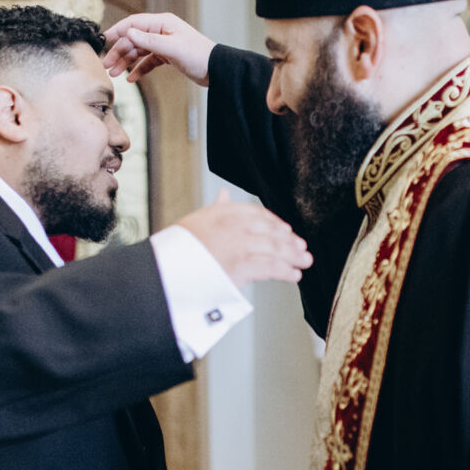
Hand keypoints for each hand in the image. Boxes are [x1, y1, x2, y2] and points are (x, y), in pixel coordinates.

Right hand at [103, 12, 215, 84]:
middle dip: (119, 52)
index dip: (117, 31)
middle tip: (106, 66)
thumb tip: (128, 32)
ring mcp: (163, 44)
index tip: (103, 40)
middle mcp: (161, 31)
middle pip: (133, 39)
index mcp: (162, 23)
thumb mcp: (172, 47)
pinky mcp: (167, 57)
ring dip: (126, 62)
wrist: (217, 70)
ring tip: (115, 74)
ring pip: (139, 51)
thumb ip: (149, 40)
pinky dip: (139, 69)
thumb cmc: (199, 55)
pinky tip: (131, 78)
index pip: (133, 23)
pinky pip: (148, 62)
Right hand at [175, 191, 311, 289]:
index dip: (275, 223)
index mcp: (224, 212)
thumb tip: (225, 194)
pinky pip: (270, 267)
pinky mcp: (242, 265)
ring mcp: (239, 245)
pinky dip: (285, 271)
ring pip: (274, 249)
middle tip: (301, 248)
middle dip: (289, 241)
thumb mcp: (197, 221)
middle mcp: (234, 225)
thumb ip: (217, 209)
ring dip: (293, 256)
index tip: (285, 230)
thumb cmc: (179, 250)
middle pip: (271, 231)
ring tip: (303, 262)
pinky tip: (294, 275)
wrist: (166, 270)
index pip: (257, 213)